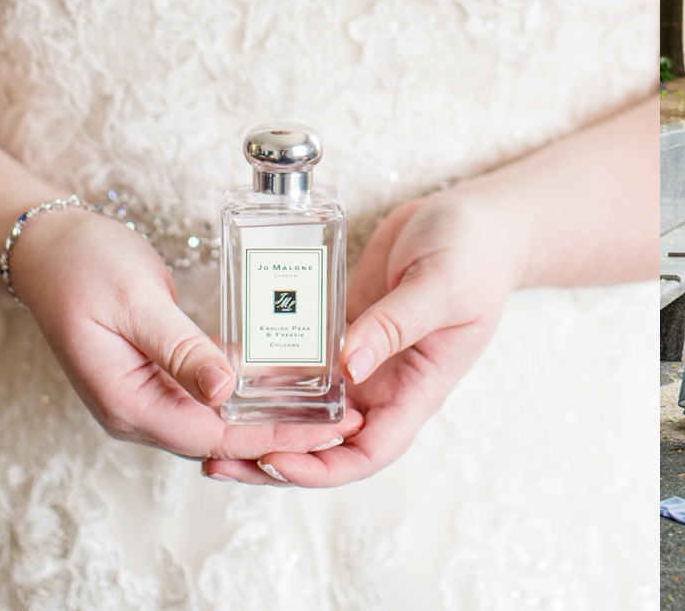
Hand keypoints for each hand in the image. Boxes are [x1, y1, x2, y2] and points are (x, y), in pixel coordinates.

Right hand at [14, 209, 358, 461]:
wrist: (45, 247)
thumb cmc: (85, 265)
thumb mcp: (136, 301)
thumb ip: (180, 348)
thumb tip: (223, 394)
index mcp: (128, 403)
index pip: (212, 437)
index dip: (272, 437)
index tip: (325, 430)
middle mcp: (136, 410)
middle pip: (220, 438)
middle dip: (282, 434)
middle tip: (344, 422)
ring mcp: (145, 395)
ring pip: (217, 420)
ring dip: (269, 416)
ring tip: (328, 407)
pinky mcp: (155, 375)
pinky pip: (209, 394)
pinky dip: (247, 392)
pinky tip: (287, 381)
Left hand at [204, 191, 514, 486]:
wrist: (475, 217)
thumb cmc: (476, 252)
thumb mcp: (443, 285)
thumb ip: (397, 323)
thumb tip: (348, 366)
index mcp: (417, 386)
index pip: (369, 450)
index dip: (322, 467)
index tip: (276, 459)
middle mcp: (385, 381)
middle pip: (326, 440)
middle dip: (274, 454)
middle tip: (215, 457)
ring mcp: (362, 354)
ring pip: (307, 403)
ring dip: (264, 413)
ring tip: (208, 416)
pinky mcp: (344, 325)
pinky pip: (302, 355)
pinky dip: (271, 364)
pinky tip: (232, 361)